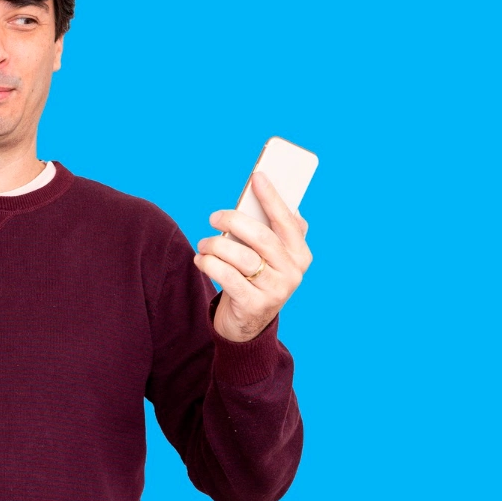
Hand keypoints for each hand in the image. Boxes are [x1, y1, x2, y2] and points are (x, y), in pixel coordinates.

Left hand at [193, 172, 312, 342]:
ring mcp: (276, 291)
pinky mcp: (254, 305)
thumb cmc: (256, 277)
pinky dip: (210, 264)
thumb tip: (262, 193)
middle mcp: (293, 273)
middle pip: (262, 238)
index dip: (272, 198)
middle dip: (234, 221)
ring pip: (242, 258)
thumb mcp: (268, 256)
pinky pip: (228, 277)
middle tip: (213, 216)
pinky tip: (200, 259)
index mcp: (300, 254)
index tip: (257, 177)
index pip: (287, 221)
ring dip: (216, 245)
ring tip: (204, 243)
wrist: (247, 323)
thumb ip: (270, 229)